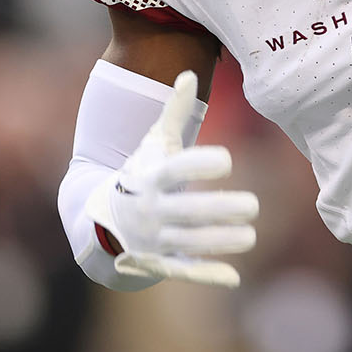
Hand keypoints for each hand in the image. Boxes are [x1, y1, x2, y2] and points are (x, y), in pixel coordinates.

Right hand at [92, 71, 259, 286]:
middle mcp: (150, 208)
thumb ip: (172, 112)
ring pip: (188, 242)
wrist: (98, 220)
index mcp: (149, 176)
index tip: (228, 160)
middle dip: (220, 209)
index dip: (200, 164)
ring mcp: (152, 238)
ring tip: (250, 234)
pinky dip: (205, 275)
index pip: (175, 169)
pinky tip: (233, 277)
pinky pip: (181, 271)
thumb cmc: (139, 173)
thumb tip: (188, 74)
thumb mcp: (152, 144)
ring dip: (220, 240)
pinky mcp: (157, 262)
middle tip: (253, 205)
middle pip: (187, 210)